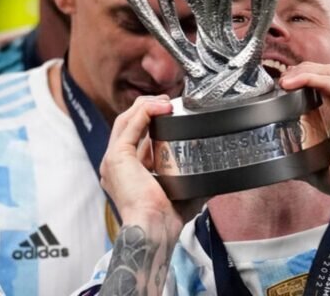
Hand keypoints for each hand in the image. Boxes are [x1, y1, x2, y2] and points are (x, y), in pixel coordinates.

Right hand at [100, 95, 201, 234]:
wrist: (155, 228)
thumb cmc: (166, 218)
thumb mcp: (183, 192)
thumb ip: (195, 182)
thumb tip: (216, 177)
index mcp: (126, 172)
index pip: (134, 137)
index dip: (149, 120)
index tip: (169, 113)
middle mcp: (115, 165)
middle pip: (127, 124)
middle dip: (147, 108)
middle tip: (168, 103)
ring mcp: (112, 160)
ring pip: (125, 120)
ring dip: (146, 106)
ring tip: (165, 102)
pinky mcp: (117, 157)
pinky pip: (129, 125)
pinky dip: (145, 112)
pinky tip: (161, 108)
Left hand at [278, 63, 329, 198]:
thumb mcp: (320, 163)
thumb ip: (306, 158)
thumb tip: (286, 164)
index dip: (309, 80)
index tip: (287, 87)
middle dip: (304, 71)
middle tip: (283, 80)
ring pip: (329, 71)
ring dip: (304, 71)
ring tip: (284, 80)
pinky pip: (328, 80)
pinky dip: (308, 78)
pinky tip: (290, 83)